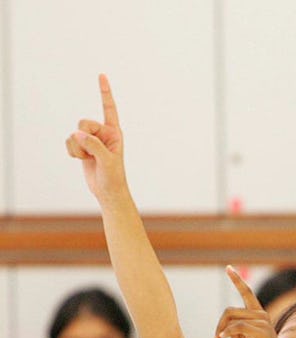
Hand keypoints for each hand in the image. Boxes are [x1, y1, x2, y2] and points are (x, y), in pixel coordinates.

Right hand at [65, 74, 126, 200]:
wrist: (107, 191)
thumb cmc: (113, 177)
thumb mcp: (107, 161)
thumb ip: (93, 145)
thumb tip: (77, 134)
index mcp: (114, 132)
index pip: (109, 108)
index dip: (105, 92)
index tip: (102, 76)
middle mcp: (102, 133)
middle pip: (83, 123)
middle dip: (83, 138)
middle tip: (90, 153)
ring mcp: (91, 140)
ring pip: (74, 134)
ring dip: (77, 149)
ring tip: (88, 159)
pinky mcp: (82, 147)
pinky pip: (69, 142)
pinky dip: (72, 152)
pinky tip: (81, 160)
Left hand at [217, 266, 290, 337]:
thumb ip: (238, 330)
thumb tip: (225, 328)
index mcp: (259, 315)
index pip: (247, 292)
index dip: (237, 280)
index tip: (228, 268)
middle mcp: (262, 315)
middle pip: (230, 311)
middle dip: (221, 326)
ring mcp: (262, 322)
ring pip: (231, 319)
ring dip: (225, 334)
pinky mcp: (260, 332)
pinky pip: (236, 327)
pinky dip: (227, 333)